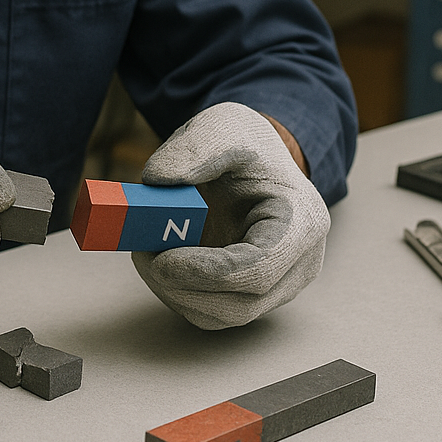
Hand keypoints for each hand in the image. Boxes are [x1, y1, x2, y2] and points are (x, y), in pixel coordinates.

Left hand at [131, 102, 329, 328]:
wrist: (257, 155)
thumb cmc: (246, 143)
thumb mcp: (223, 126)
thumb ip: (194, 149)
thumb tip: (157, 181)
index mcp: (301, 222)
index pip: (258, 269)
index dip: (207, 273)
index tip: (161, 259)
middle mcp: (299, 263)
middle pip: (240, 304)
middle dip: (182, 286)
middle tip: (141, 253)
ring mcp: (278, 284)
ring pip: (223, 315)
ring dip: (175, 292)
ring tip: (145, 250)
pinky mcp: (252, 292)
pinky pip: (214, 310)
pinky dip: (179, 292)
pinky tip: (159, 260)